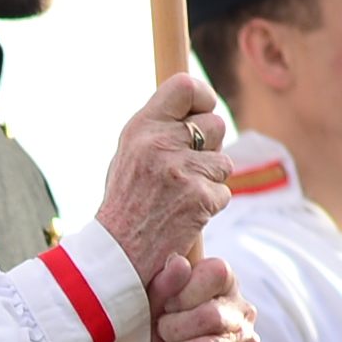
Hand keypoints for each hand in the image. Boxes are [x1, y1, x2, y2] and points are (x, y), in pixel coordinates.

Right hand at [85, 68, 229, 278]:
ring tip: (182, 195)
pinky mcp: (200, 198)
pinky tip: (186, 215)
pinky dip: (210, 205)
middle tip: (188, 168)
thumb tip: (196, 109)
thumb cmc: (125, 203)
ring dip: (211, 179)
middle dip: (210, 148)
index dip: (203, 97)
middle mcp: (161, 143)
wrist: (118, 253)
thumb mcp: (130, 154)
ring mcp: (182, 171)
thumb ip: (159, 130)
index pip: (184, 87)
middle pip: (215, 125)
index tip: (203, 110)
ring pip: (223, 162)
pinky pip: (223, 192)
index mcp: (142, 128)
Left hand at [124, 259, 259, 341]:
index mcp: (223, 285)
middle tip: (162, 337)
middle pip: (210, 315)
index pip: (217, 272)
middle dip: (173, 330)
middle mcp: (242, 312)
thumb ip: (163, 284)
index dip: (185, 290)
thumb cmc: (157, 335)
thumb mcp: (150, 308)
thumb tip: (179, 263)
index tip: (168, 306)